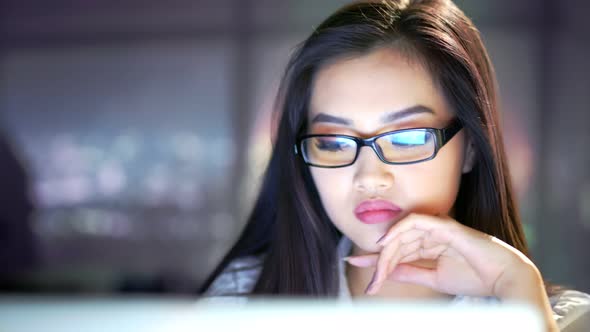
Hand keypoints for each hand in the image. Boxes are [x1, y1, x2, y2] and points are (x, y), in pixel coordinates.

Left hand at [346, 213, 538, 297]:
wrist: (504, 279)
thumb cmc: (475, 277)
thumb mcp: (434, 278)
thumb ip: (410, 272)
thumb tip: (386, 272)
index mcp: (429, 244)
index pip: (396, 248)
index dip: (374, 257)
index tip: (353, 262)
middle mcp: (431, 233)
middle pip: (396, 243)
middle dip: (379, 262)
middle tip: (372, 282)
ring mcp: (438, 228)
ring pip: (402, 234)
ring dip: (388, 253)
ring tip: (379, 271)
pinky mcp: (445, 226)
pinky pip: (416, 222)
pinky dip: (399, 229)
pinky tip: (386, 243)